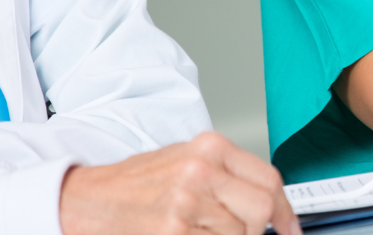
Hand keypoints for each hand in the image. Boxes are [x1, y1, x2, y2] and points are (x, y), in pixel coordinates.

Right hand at [59, 131, 297, 234]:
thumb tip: (267, 205)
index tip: (290, 228)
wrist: (82, 200)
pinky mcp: (172, 230)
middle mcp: (201, 170)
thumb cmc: (132, 185)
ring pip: (240, 233)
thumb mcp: (184, 163)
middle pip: (261, 209)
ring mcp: (186, 202)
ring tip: (197, 231)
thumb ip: (226, 177)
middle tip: (239, 233)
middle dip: (255, 230)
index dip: (285, 211)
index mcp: (209, 147)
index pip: (268, 179)